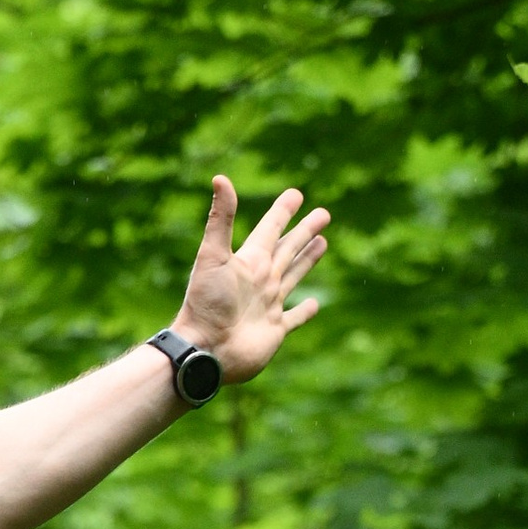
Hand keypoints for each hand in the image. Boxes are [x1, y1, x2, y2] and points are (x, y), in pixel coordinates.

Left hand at [171, 176, 329, 385]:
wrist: (204, 350)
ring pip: (294, 275)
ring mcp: (268, 305)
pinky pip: (294, 318)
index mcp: (249, 261)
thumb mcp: (212, 256)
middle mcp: (261, 280)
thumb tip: (220, 178)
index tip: (296, 194)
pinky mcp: (274, 331)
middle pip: (288, 248)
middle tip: (323, 213)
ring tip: (322, 243)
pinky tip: (314, 304)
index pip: (271, 228)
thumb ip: (221, 219)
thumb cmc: (206, 304)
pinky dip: (305, 311)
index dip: (283, 211)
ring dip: (307, 260)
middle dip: (304, 230)